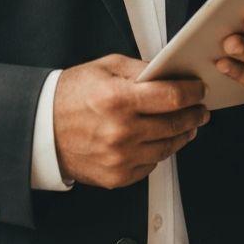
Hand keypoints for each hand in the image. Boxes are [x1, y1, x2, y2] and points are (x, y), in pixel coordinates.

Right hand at [53, 54, 209, 189]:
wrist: (43, 128)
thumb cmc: (72, 94)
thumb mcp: (105, 67)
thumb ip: (139, 69)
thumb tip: (169, 73)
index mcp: (118, 100)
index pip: (171, 97)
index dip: (192, 92)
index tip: (199, 89)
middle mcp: (121, 132)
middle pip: (175, 124)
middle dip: (194, 114)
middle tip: (200, 108)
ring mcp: (120, 158)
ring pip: (167, 148)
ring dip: (182, 134)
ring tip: (187, 124)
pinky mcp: (117, 177)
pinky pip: (151, 165)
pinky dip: (159, 151)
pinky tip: (160, 139)